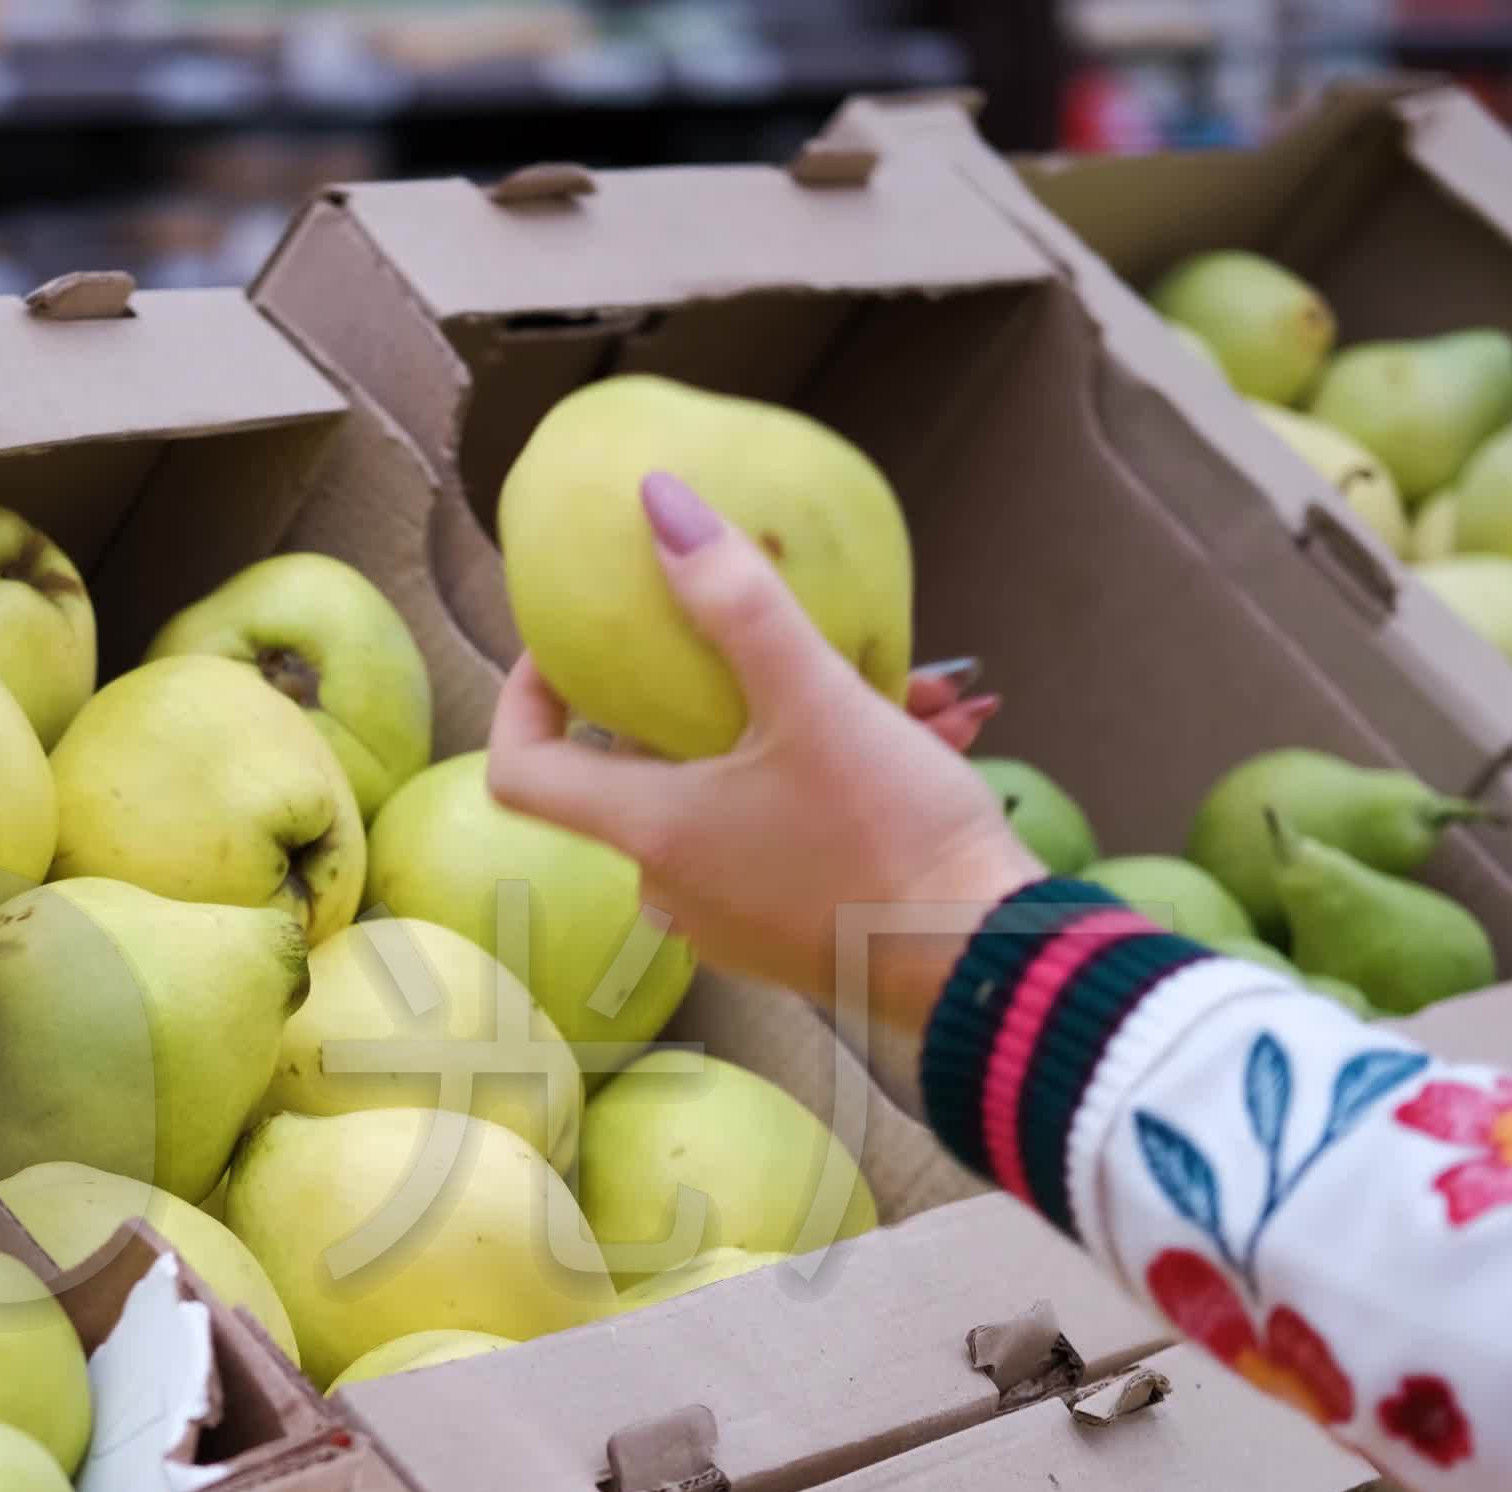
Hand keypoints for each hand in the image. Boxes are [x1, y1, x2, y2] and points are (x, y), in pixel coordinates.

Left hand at [485, 471, 1049, 1034]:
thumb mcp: (815, 700)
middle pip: (649, 768)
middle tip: (787, 636)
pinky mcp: (795, 935)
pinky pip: (793, 835)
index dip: (527, 699)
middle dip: (721, 691)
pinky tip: (934, 735)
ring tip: (911, 689)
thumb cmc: (890, 836)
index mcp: (651, 833)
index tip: (567, 644)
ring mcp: (733, 920)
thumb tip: (658, 502)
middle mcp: (673, 887)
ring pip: (744, 793)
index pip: (525, 768)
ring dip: (809, 728)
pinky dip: (841, 780)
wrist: (987, 969)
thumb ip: (734, 600)